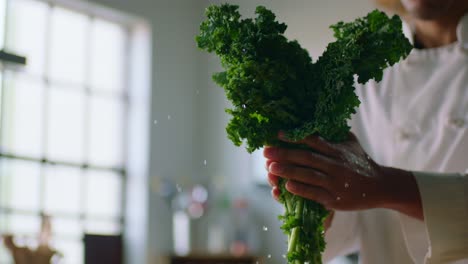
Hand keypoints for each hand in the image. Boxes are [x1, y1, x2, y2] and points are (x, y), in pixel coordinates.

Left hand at [264, 133, 422, 219]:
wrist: (381, 186)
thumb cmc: (362, 162)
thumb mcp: (352, 144)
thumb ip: (335, 133)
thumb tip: (318, 118)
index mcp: (338, 150)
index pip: (314, 141)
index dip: (295, 137)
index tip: (277, 134)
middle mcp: (336, 165)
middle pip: (307, 158)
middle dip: (284, 154)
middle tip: (266, 151)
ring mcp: (336, 183)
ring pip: (308, 175)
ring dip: (288, 171)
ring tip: (271, 168)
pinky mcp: (335, 199)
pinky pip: (315, 194)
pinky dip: (301, 190)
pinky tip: (286, 186)